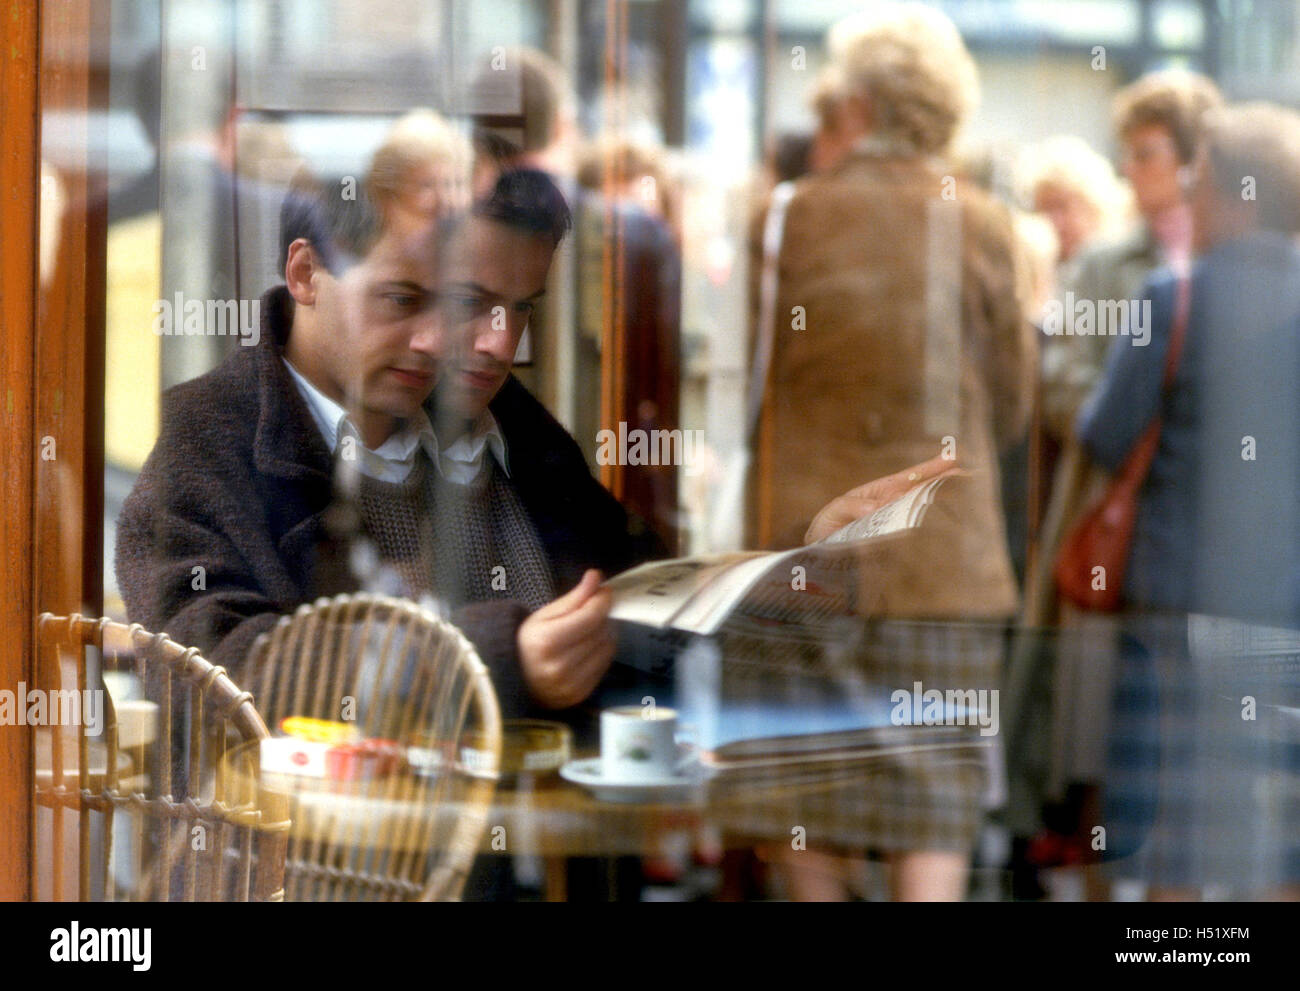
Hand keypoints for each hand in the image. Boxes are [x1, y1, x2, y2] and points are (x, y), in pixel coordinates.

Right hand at [516, 569, 615, 709]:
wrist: (513, 679)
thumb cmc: (528, 642)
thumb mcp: (544, 615)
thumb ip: (574, 597)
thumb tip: (596, 576)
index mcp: (547, 642)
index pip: (591, 616)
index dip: (602, 599)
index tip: (604, 590)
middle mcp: (560, 666)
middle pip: (601, 631)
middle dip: (600, 616)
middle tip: (591, 610)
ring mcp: (571, 684)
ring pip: (607, 648)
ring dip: (604, 633)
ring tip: (588, 629)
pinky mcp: (580, 695)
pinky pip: (605, 665)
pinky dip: (601, 651)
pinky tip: (587, 647)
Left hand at [803, 453, 959, 543]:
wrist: (820, 552)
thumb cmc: (829, 526)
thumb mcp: (836, 510)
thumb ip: (852, 506)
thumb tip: (875, 508)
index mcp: (882, 492)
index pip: (911, 477)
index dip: (931, 468)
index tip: (953, 458)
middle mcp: (894, 507)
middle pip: (925, 492)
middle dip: (947, 483)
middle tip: (971, 477)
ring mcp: (897, 526)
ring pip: (925, 513)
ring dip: (944, 506)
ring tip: (966, 498)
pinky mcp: (896, 546)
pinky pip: (915, 538)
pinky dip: (929, 534)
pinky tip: (945, 529)